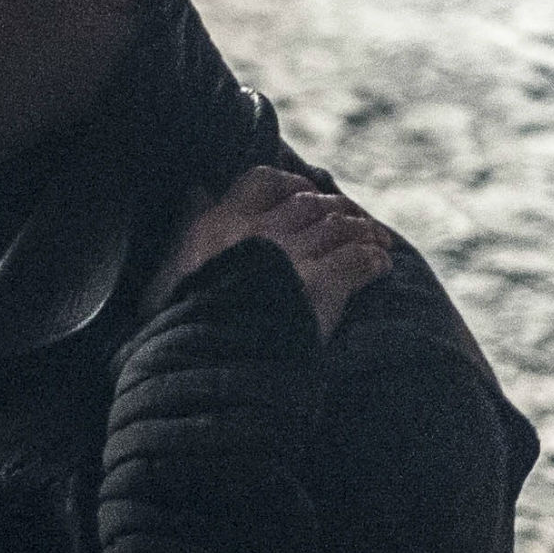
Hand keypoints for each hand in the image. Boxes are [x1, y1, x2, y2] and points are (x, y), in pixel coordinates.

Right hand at [166, 164, 391, 335]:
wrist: (211, 370)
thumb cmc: (185, 326)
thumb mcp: (171, 272)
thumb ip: (188, 227)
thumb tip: (196, 189)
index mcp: (220, 225)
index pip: (264, 181)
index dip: (292, 184)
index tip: (306, 193)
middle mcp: (258, 232)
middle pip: (311, 203)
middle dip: (338, 209)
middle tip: (356, 222)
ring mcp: (292, 257)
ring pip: (340, 227)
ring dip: (364, 232)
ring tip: (378, 243)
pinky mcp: (322, 285)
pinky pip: (358, 260)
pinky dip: (374, 261)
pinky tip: (382, 268)